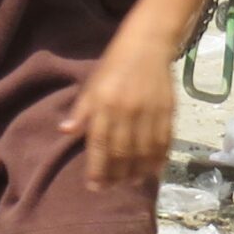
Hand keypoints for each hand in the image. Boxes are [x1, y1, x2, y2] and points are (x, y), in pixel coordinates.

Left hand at [61, 33, 177, 190]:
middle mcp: (127, 112)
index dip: (96, 168)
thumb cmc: (114, 64)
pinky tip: (153, 171)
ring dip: (137, 172)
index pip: (98, 143)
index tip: (93, 186)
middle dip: (115, 175)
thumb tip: (65, 132)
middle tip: (110, 189)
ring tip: (129, 184)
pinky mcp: (168, 113)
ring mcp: (150, 113)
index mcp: (104, 104)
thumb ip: (82, 110)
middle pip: (122, 152)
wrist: (148, 45)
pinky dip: (159, 160)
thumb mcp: (92, 83)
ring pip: (144, 152)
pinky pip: (164, 143)